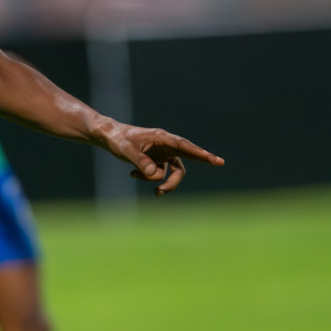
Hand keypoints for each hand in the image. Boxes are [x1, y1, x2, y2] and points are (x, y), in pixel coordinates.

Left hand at [98, 122, 224, 195]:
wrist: (110, 137)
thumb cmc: (118, 140)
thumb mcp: (125, 150)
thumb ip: (140, 161)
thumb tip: (155, 175)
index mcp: (162, 137)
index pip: (184, 146)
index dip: (199, 153)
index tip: (214, 159)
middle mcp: (166, 145)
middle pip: (188, 157)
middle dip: (202, 161)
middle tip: (221, 162)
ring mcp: (163, 154)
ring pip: (173, 173)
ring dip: (164, 183)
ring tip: (155, 193)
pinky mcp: (157, 161)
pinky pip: (159, 176)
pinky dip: (147, 178)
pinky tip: (131, 173)